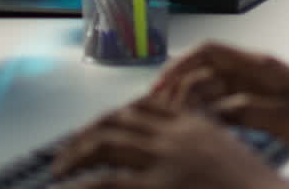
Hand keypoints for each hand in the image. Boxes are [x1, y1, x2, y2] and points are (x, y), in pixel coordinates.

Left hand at [51, 97, 287, 188]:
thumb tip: (182, 164)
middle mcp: (179, 136)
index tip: (98, 129)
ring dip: (75, 155)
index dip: (116, 116)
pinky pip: (104, 184)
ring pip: (105, 143)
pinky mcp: (157, 188)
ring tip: (59, 170)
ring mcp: (166, 161)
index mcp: (198, 126)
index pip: (147, 107)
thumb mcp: (229, 164)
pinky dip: (80, 186)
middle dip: (88, 135)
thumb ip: (201, 155)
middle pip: (120, 120)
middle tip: (67, 153)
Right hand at [149, 42, 288, 159]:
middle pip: (207, 67)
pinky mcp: (265, 104)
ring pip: (215, 85)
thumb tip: (213, 107)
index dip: (181, 64)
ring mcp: (261, 88)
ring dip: (193, 98)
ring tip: (176, 118)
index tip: (162, 85)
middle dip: (179, 83)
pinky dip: (210, 110)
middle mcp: (258, 72)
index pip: (210, 51)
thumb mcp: (285, 118)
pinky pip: (228, 102)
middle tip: (161, 107)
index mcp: (262, 66)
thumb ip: (246, 109)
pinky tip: (204, 126)